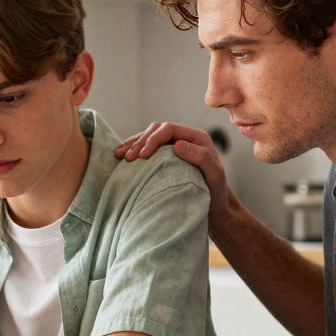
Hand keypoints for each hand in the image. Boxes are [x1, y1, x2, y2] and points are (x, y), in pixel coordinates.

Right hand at [114, 123, 230, 214]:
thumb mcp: (215, 175)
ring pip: (149, 136)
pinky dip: (135, 150)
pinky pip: (148, 149)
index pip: (169, 129)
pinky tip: (122, 157)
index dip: (153, 139)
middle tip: (128, 158)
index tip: (143, 156)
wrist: (215, 207)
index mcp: (196, 138)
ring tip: (119, 155)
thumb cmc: (216, 192)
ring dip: (133, 144)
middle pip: (156, 130)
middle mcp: (185, 139)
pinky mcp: (166, 158)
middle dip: (140, 141)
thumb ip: (201, 158)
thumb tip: (177, 145)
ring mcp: (174, 147)